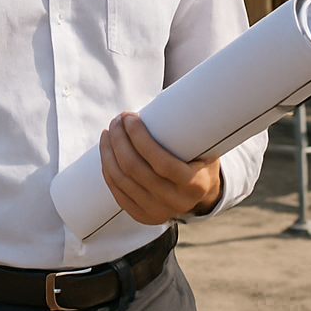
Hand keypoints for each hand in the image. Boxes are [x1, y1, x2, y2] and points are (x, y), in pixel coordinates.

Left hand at [99, 112, 221, 225]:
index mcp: (195, 184)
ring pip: (122, 180)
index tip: (130, 117)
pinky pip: (117, 192)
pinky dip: (108, 170)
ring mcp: (158, 212)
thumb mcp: (205, 145)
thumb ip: (189, 127)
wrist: (202, 193)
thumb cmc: (200, 159)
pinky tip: (105, 152)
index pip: (162, 162)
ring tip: (108, 132)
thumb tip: (172, 94)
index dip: (140, 138)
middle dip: (120, 140)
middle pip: (136, 169)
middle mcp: (177, 202)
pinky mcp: (142, 216)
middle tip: (118, 120)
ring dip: (109, 152)